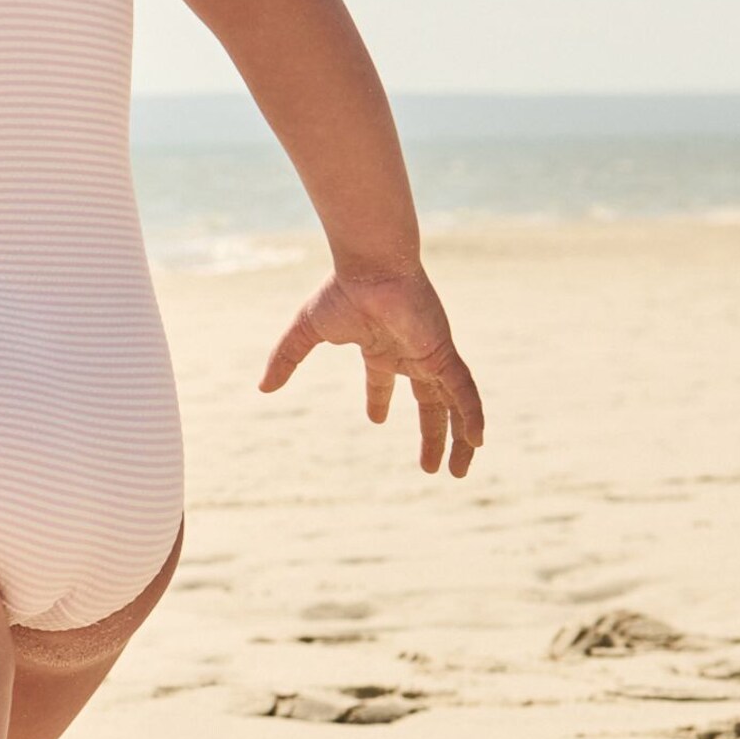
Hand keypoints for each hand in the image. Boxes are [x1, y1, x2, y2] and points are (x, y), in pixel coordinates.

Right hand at [260, 267, 484, 476]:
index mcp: (380, 348)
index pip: (384, 380)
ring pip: (454, 404)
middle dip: (431, 435)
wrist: (371, 266)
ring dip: (458, 439)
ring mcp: (430, 355)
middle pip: (428, 403)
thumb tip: (262, 388)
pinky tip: (477, 442)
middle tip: (430, 468)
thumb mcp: (306, 332)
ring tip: (459, 472)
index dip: (379, 400)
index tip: (377, 420)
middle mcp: (410, 354)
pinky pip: (465, 391)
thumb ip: (286, 359)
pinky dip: (473, 416)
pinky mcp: (444, 353)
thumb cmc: (342, 291)